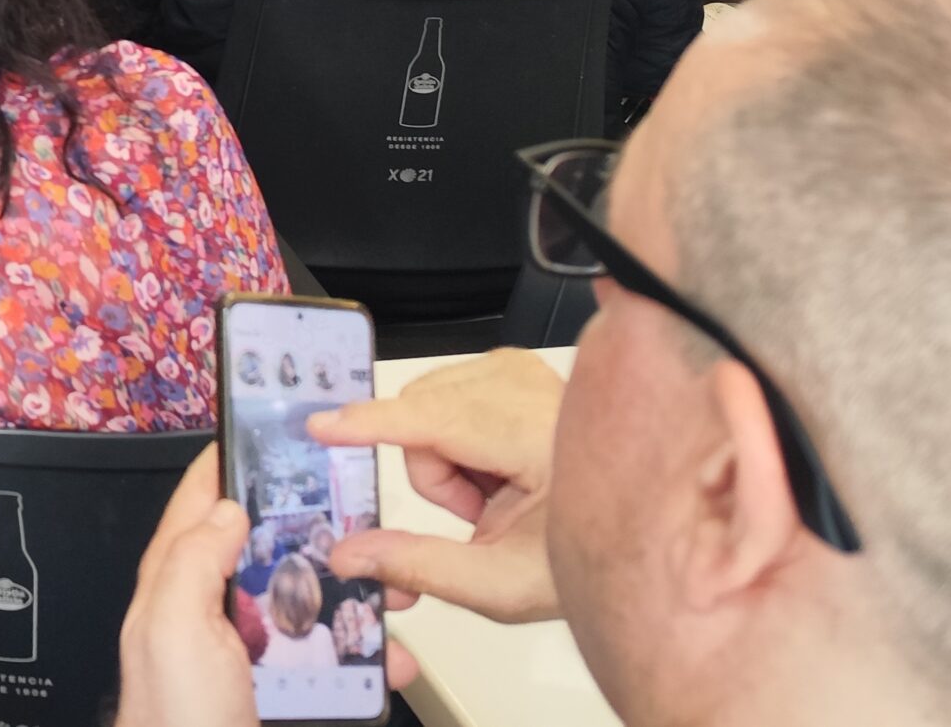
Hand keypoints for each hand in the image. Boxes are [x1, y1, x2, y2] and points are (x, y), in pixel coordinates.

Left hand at [119, 450, 416, 726]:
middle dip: (317, 535)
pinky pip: (332, 671)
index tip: (269, 435)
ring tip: (394, 590)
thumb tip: (224, 505)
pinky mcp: (282, 700)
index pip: (197, 506)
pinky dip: (368, 663)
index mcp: (175, 588)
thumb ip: (192, 559)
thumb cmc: (173, 721)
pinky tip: (392, 661)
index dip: (228, 466)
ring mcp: (248, 662)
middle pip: (268, 554)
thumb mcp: (171, 627)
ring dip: (355, 598)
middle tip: (363, 523)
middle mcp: (210, 619)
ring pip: (309, 609)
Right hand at [315, 348, 565, 625]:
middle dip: (434, 474)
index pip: (437, 422)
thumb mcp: (501, 585)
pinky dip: (454, 436)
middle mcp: (530, 387)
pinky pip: (441, 393)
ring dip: (442, 456)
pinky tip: (497, 466)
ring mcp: (520, 369)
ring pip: (424, 403)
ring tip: (495, 493)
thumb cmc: (575, 560)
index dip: (373, 426)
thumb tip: (346, 555)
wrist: (628, 528)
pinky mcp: (511, 365)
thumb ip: (419, 566)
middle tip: (479, 513)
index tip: (321, 427)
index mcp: (539, 440)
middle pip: (421, 417)